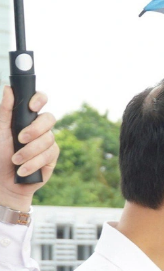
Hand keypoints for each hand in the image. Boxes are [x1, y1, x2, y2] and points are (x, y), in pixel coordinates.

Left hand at [0, 85, 57, 208]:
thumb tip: (9, 88)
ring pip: (48, 139)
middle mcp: (39, 127)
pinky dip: (34, 163)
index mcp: (26, 117)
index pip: (40, 100)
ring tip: (15, 160)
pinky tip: (23, 169)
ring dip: (29, 151)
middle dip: (35, 129)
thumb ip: (6, 110)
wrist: (4, 181)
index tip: (32, 106)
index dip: (40, 99)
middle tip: (20, 139)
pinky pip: (48, 155)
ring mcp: (48, 141)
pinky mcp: (52, 156)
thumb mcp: (0, 131)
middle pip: (49, 118)